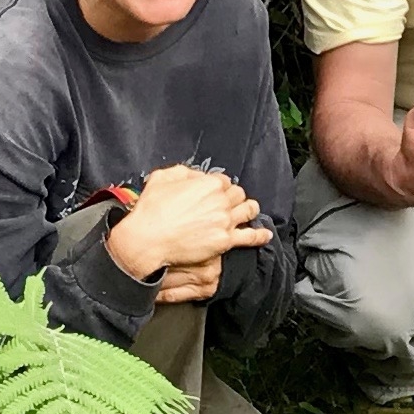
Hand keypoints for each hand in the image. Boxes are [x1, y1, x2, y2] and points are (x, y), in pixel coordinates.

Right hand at [101, 162, 271, 298]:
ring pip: (247, 211)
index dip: (218, 186)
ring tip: (249, 211)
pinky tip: (265, 235)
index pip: (223, 180)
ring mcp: (225, 221)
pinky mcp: (224, 241)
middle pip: (237, 195)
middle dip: (233, 197)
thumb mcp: (162, 178)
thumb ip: (182, 172)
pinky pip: (249, 237)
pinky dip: (259, 235)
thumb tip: (194, 175)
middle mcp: (221, 200)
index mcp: (209, 183)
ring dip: (249, 209)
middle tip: (228, 202)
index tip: (213, 192)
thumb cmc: (151, 210)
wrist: (148, 240)